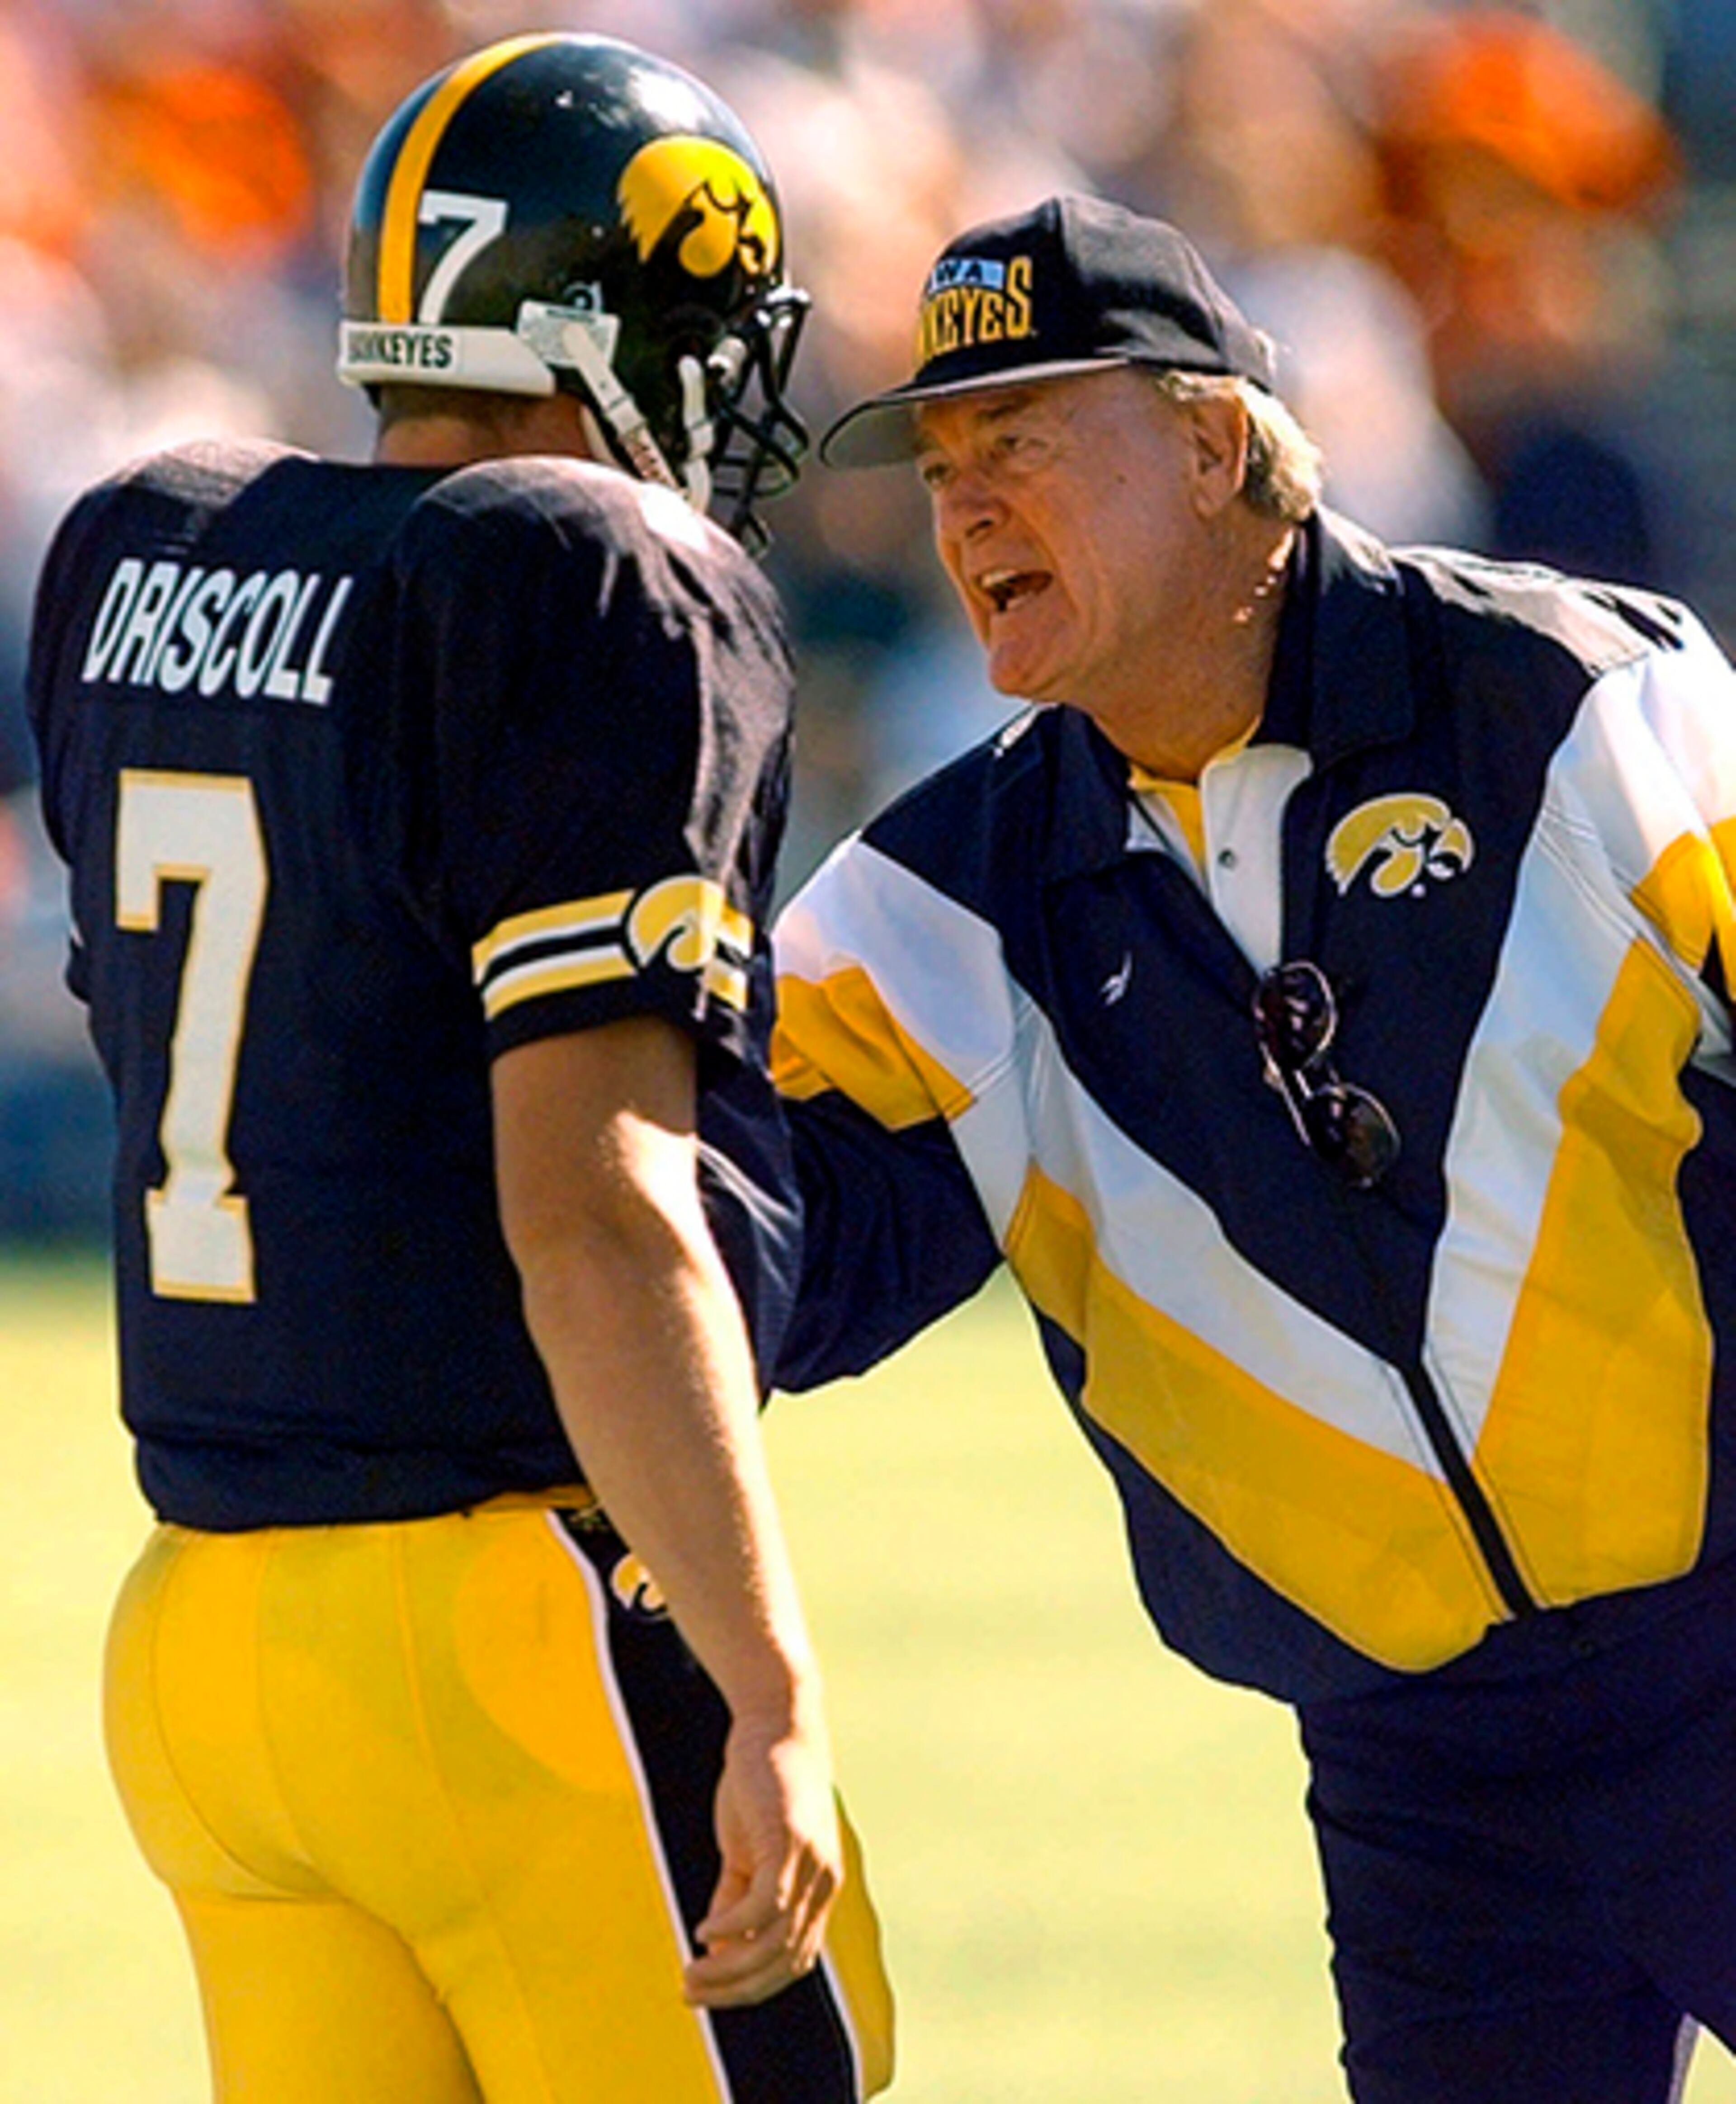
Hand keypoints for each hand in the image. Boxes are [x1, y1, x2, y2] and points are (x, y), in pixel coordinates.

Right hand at [684, 1706, 840, 2007]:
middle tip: (690, 1993)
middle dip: (736, 1990)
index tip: (709, 1995)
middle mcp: (824, 1884)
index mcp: (819, 1890)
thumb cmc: (762, 1785)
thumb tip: (718, 1945)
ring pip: (774, 1941)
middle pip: (785, 1962)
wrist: (776, 1723)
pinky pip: (765, 1905)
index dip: (751, 1988)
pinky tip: (704, 1928)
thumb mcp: (747, 1850)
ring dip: (728, 1967)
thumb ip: (737, 1894)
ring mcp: (812, 1865)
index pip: (793, 1962)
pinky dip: (733, 1926)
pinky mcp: (791, 1843)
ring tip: (690, 1972)